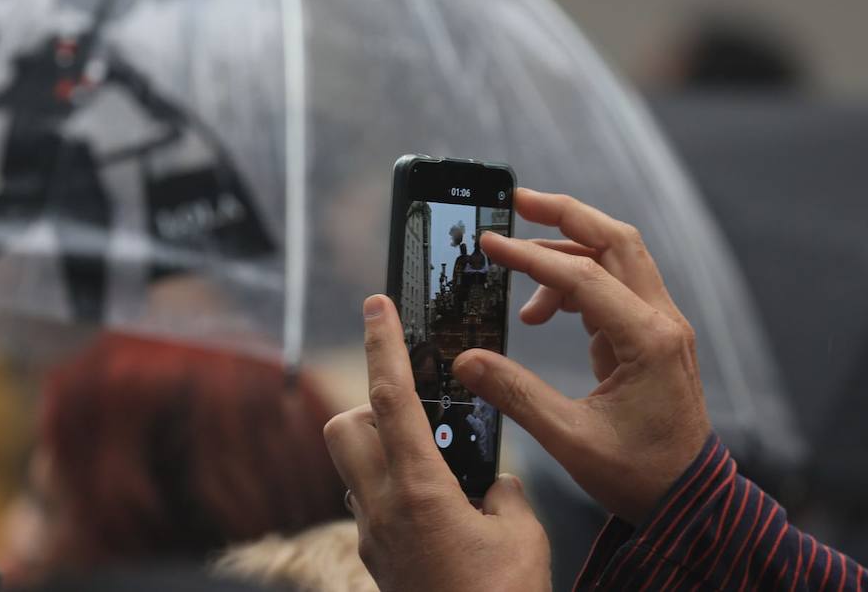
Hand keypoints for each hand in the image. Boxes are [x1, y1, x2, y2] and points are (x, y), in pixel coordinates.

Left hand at [324, 295, 550, 591]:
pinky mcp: (378, 562)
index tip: (376, 304)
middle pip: (345, 427)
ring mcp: (373, 539)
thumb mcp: (522, 536)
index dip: (383, 344)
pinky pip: (372, 507)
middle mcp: (382, 509)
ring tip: (437, 468)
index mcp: (419, 491)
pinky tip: (442, 515)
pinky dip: (396, 492)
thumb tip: (494, 488)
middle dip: (369, 406)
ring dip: (382, 452)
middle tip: (417, 412)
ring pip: (353, 469)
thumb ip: (505, 494)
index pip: (389, 398)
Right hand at [453, 188, 710, 524]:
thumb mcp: (570, 439)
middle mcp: (662, 322)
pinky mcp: (653, 336)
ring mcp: (662, 326)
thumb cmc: (639, 475)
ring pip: (618, 257)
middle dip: (564, 215)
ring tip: (518, 267)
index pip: (584, 277)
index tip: (490, 244)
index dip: (531, 257)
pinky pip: (614, 287)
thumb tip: (466, 360)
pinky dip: (576, 283)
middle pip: (615, 240)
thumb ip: (515, 394)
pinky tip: (543, 312)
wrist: (690, 500)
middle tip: (516, 201)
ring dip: (569, 247)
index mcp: (647, 341)